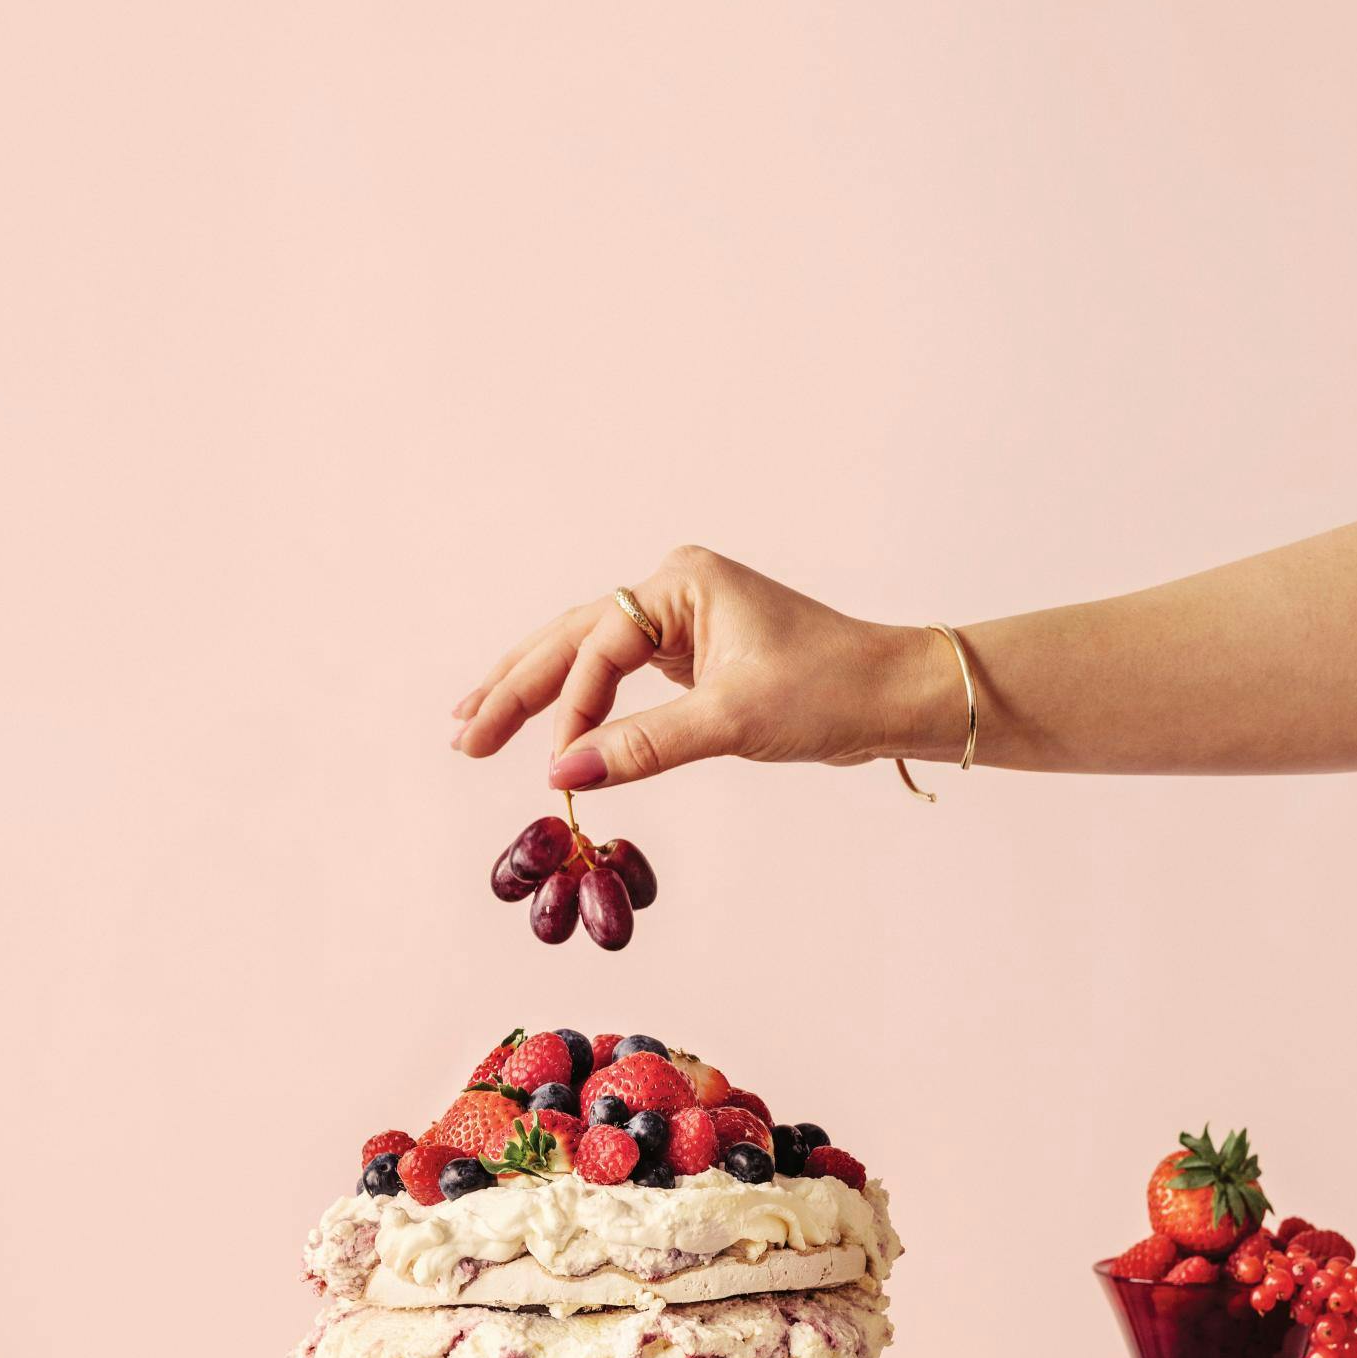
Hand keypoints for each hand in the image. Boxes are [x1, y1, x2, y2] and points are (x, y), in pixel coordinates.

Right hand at [451, 546, 927, 789]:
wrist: (895, 696)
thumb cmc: (833, 691)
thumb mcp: (734, 721)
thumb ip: (644, 746)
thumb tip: (564, 775)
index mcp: (682, 582)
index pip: (599, 644)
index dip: (570, 706)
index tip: (551, 765)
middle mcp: (673, 589)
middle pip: (571, 637)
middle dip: (515, 688)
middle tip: (461, 734)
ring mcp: (680, 619)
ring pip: (586, 654)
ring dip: (533, 692)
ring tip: (472, 723)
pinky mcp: (690, 653)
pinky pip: (615, 674)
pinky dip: (578, 703)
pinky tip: (542, 727)